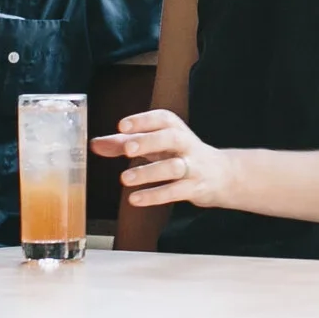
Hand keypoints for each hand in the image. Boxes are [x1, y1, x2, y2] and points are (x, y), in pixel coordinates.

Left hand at [91, 109, 236, 208]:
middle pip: (171, 138)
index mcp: (175, 129)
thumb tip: (95, 144)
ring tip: (124, 179)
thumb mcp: (155, 145)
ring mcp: (193, 167)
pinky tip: (136, 198)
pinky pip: (176, 191)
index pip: (162, 119)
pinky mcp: (196, 188)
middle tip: (127, 148)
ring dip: (148, 173)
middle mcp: (186, 145)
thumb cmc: (181, 155)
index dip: (143, 120)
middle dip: (149, 141)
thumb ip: (124, 144)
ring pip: (173, 167)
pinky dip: (155, 195)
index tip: (122, 126)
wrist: (223, 176)